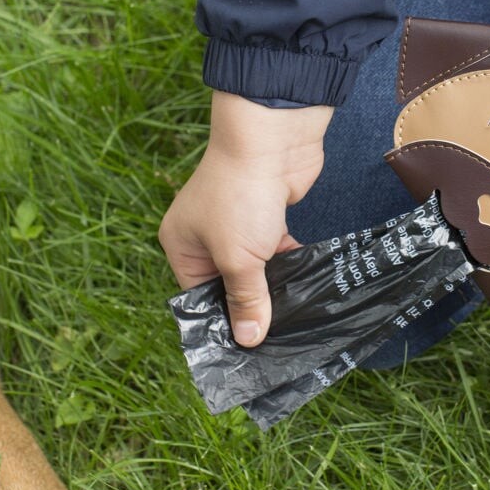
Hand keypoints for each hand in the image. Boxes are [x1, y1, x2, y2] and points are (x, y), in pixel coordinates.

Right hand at [159, 92, 332, 346]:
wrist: (273, 139)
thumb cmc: (241, 195)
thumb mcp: (238, 257)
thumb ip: (245, 298)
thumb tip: (247, 339)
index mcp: (181, 244)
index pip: (198, 297)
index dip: (222, 321)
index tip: (247, 350)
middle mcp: (205, 236)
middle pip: (228, 285)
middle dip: (252, 307)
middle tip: (276, 340)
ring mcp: (238, 225)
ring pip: (256, 270)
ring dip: (274, 288)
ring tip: (295, 320)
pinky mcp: (268, 217)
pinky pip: (277, 252)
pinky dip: (290, 266)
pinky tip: (308, 289)